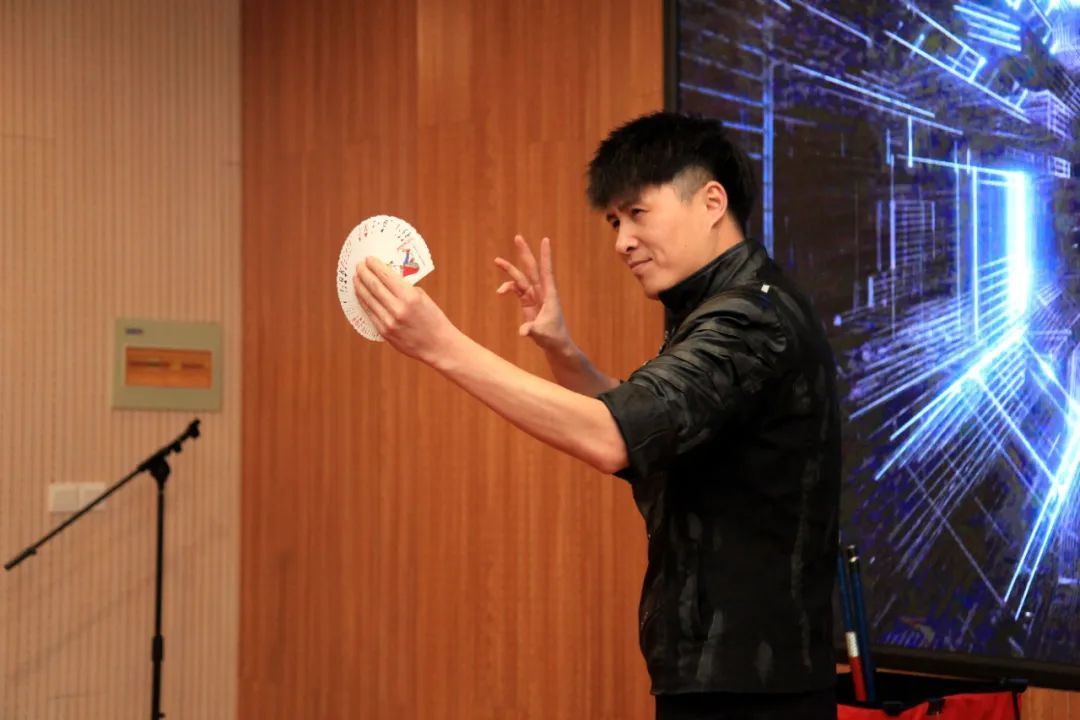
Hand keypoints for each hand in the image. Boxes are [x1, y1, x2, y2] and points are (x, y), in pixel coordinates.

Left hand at [353, 257, 458, 363]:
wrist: (438, 345)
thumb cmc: (433, 320)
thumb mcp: (423, 298)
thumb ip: (405, 288)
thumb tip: (387, 279)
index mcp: (410, 297)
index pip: (386, 276)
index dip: (375, 266)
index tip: (368, 259)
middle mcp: (398, 309)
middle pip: (374, 286)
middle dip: (364, 273)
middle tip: (359, 265)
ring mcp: (389, 322)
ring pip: (368, 300)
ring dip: (360, 287)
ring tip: (356, 278)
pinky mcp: (384, 332)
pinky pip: (370, 313)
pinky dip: (364, 302)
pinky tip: (361, 295)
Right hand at [494, 236, 569, 350]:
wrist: (555, 345)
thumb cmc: (553, 338)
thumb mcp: (542, 334)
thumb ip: (532, 331)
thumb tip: (522, 332)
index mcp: (549, 294)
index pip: (547, 271)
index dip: (545, 256)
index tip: (545, 240)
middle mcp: (542, 292)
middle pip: (532, 268)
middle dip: (524, 253)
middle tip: (518, 237)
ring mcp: (534, 296)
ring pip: (521, 277)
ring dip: (509, 269)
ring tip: (496, 260)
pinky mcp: (528, 302)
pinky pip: (516, 290)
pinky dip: (507, 288)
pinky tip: (500, 291)